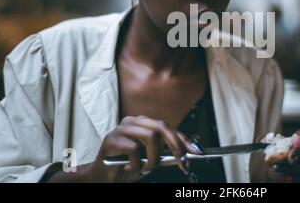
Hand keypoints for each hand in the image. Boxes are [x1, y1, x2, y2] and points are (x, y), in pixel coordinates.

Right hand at [86, 116, 203, 181]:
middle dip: (176, 146)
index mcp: (143, 124)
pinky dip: (137, 164)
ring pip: (150, 136)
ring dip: (154, 158)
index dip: (184, 139)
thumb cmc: (127, 167)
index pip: (168, 127)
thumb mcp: (151, 162)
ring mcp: (121, 129)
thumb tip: (187, 155)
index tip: (197, 152)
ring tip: (147, 168)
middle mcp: (133, 122)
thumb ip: (166, 156)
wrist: (102, 177)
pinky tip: (130, 168)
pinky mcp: (111, 139)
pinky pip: (134, 150)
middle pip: (161, 127)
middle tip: (183, 163)